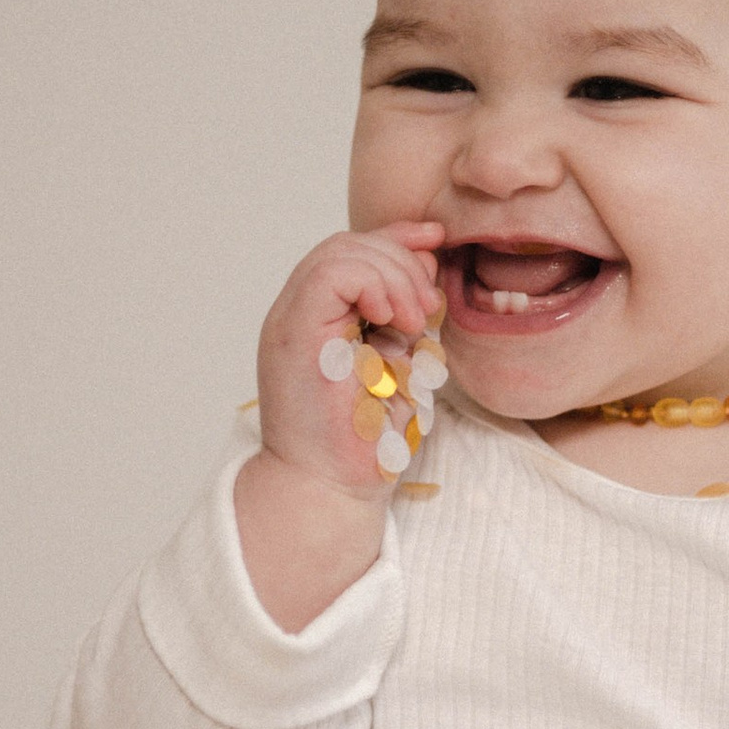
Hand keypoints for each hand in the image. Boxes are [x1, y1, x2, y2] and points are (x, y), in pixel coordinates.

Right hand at [254, 221, 445, 497]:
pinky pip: (330, 274)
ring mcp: (291, 321)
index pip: (355, 252)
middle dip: (401, 261)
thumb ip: (407, 316)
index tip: (438, 243)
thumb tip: (429, 261)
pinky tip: (392, 319)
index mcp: (322, 319)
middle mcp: (300, 314)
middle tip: (427, 309)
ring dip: (391, 275)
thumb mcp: (401, 362)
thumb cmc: (364, 441)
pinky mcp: (292, 332)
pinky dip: (371, 284)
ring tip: (413, 320)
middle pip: (349, 244)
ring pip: (339, 251)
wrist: (329, 489)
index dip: (398, 238)